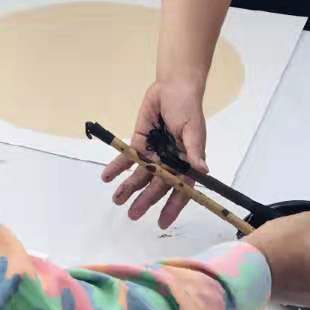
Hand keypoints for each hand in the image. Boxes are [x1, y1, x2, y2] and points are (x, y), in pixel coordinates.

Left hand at [101, 77, 207, 227]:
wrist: (172, 87)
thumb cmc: (188, 108)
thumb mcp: (194, 129)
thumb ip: (195, 151)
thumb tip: (202, 171)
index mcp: (187, 163)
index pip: (181, 189)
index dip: (172, 206)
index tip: (162, 222)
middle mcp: (169, 162)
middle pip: (157, 185)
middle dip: (145, 200)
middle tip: (132, 215)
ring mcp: (153, 153)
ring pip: (140, 175)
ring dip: (128, 187)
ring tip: (116, 199)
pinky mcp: (139, 143)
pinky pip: (127, 158)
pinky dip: (116, 167)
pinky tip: (106, 176)